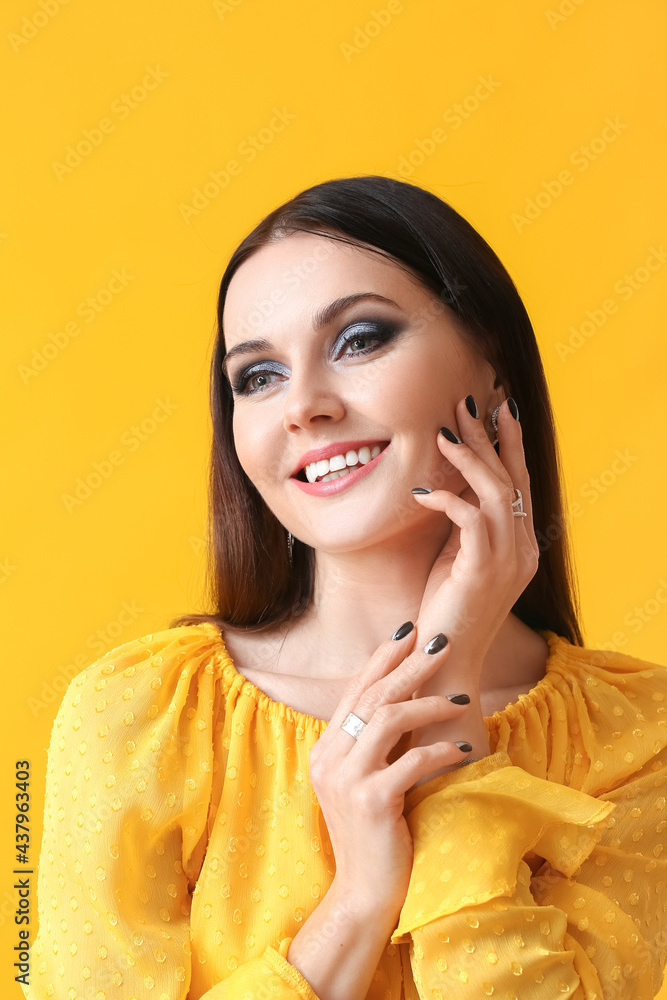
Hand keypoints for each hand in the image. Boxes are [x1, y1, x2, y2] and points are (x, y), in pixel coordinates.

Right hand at [309, 625, 471, 912]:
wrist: (363, 894)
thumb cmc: (374, 835)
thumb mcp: (366, 781)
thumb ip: (374, 745)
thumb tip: (404, 701)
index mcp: (325, 749)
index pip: (354, 691)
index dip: (381, 659)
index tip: (409, 634)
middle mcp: (328, 758)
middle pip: (372, 696)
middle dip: (409, 666)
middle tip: (441, 642)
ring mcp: (345, 779)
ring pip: (387, 719)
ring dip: (428, 704)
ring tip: (460, 700)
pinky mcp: (369, 801)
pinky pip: (410, 761)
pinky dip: (438, 750)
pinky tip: (461, 750)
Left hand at [411, 395, 539, 689]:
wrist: (444, 661)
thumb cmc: (445, 611)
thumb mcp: (457, 558)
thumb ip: (464, 526)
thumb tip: (451, 487)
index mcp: (521, 546)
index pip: (519, 484)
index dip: (508, 445)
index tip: (496, 412)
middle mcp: (523, 550)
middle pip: (511, 479)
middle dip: (490, 437)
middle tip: (468, 403)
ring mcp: (507, 561)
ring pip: (496, 492)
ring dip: (469, 458)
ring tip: (442, 433)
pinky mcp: (483, 571)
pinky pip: (470, 519)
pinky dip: (447, 499)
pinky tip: (421, 491)